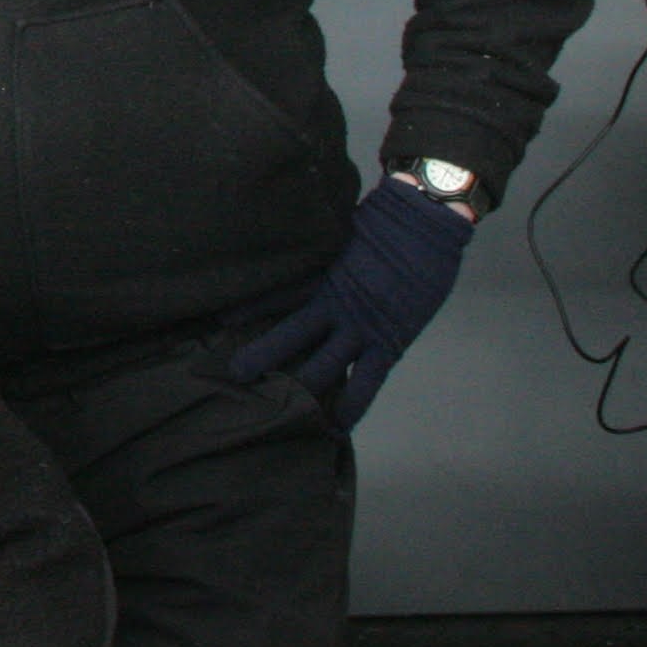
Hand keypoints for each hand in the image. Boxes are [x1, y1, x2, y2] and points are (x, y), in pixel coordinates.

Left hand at [228, 176, 474, 427]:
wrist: (427, 222)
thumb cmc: (386, 221)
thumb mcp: (340, 230)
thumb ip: (320, 249)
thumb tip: (293, 244)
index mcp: (322, 274)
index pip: (277, 294)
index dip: (249, 308)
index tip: (219, 323)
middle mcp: (335, 304)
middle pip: (291, 334)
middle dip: (262, 355)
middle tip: (232, 376)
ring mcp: (361, 326)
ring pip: (323, 363)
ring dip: (299, 387)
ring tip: (274, 412)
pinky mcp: (388, 342)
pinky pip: (368, 380)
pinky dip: (352, 403)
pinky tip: (336, 425)